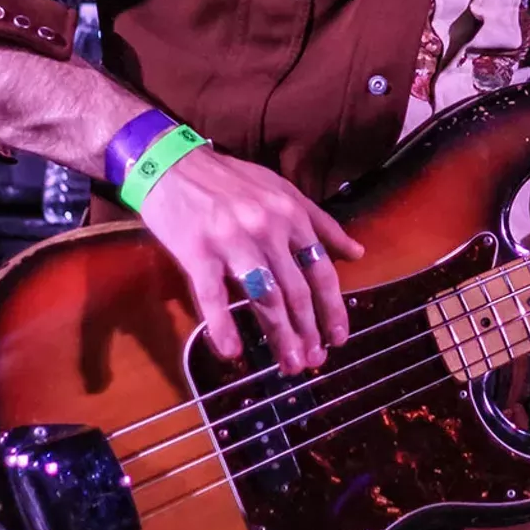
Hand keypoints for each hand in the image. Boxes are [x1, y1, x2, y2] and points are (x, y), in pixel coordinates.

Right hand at [138, 149, 364, 374]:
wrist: (173, 164)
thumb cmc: (230, 181)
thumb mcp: (282, 191)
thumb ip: (321, 223)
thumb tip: (357, 253)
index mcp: (290, 215)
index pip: (320, 269)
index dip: (332, 308)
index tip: (339, 338)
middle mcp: (267, 229)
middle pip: (296, 290)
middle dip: (308, 331)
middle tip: (314, 362)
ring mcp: (232, 241)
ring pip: (264, 297)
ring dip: (280, 336)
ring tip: (289, 365)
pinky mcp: (197, 252)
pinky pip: (213, 295)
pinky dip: (223, 326)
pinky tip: (231, 353)